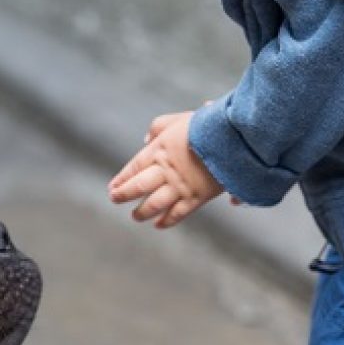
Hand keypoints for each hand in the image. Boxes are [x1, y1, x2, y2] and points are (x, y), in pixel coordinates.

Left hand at [109, 111, 231, 228]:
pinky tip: (158, 225)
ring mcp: (180, 186)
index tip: (112, 187)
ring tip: (136, 216)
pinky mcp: (196, 197)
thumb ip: (157, 127)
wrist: (231, 139)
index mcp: (159, 150)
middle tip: (115, 199)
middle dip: (124, 195)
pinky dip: (167, 221)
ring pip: (154, 204)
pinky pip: (177, 214)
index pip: (133, 168)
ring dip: (142, 212)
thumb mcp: (177, 119)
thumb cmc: (205, 125)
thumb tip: (145, 139)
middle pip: (138, 187)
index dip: (121, 179)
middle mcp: (165, 171)